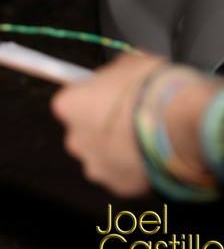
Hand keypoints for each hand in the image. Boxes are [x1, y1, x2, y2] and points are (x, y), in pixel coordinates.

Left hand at [51, 51, 163, 195]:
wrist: (179, 122)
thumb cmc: (151, 89)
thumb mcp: (129, 64)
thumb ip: (112, 73)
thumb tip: (116, 74)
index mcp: (69, 105)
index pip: (72, 102)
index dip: (95, 100)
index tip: (112, 99)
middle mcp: (74, 138)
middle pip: (85, 132)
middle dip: (104, 128)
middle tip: (131, 121)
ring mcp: (95, 164)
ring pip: (102, 156)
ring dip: (118, 150)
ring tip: (145, 140)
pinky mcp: (118, 185)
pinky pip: (123, 176)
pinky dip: (135, 169)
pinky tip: (151, 157)